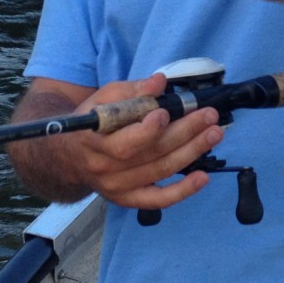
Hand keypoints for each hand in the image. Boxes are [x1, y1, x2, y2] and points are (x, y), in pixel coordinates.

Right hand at [7, 74, 222, 209]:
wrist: (70, 156)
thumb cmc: (92, 121)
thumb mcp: (103, 98)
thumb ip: (132, 91)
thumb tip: (159, 82)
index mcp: (94, 141)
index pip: (123, 143)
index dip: (147, 130)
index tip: (165, 112)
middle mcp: (104, 168)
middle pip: (151, 154)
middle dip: (184, 133)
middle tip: (209, 116)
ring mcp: (117, 187)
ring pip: (160, 171)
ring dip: (192, 152)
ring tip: (213, 134)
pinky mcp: (128, 199)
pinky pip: (158, 200)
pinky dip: (183, 191)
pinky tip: (203, 177)